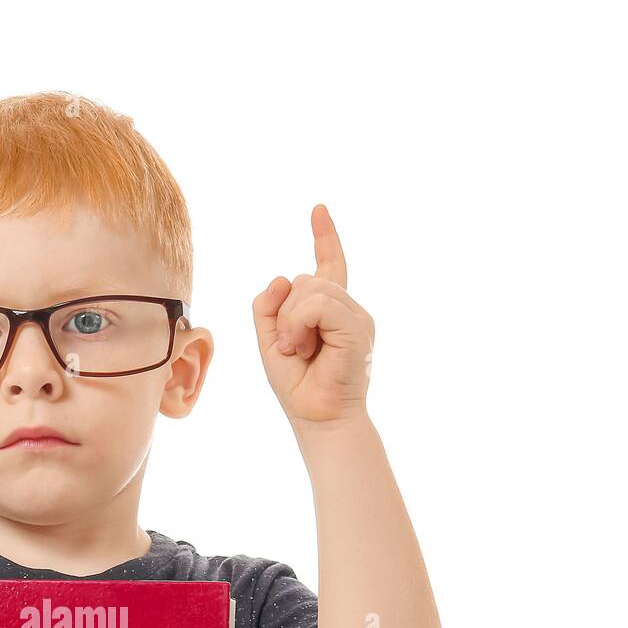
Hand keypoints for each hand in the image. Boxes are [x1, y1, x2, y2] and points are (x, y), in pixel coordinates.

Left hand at [252, 203, 373, 426]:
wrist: (319, 418)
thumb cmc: (298, 386)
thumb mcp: (269, 341)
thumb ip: (268, 307)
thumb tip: (283, 276)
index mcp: (330, 311)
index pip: (329, 265)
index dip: (324, 237)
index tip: (318, 210)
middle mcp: (348, 309)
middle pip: (305, 278)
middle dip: (285, 311)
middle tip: (291, 348)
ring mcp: (356, 316)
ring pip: (310, 288)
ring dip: (291, 321)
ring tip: (299, 351)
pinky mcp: (359, 326)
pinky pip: (318, 304)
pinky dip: (299, 324)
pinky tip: (303, 347)